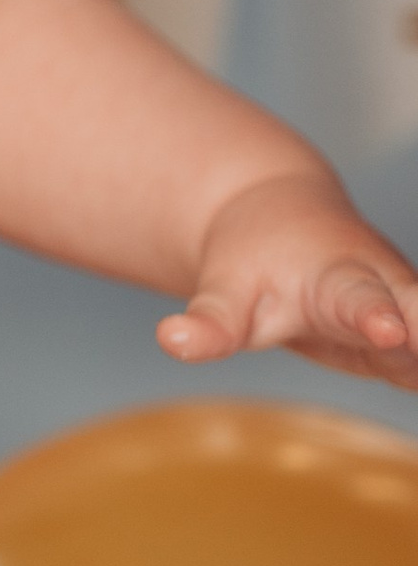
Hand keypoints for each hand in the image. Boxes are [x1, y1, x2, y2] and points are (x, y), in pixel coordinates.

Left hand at [159, 170, 417, 388]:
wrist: (280, 219)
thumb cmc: (252, 261)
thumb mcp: (225, 291)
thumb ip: (209, 323)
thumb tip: (172, 340)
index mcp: (339, 276)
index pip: (360, 300)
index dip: (378, 318)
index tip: (389, 332)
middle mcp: (387, 292)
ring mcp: (406, 318)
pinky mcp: (411, 345)